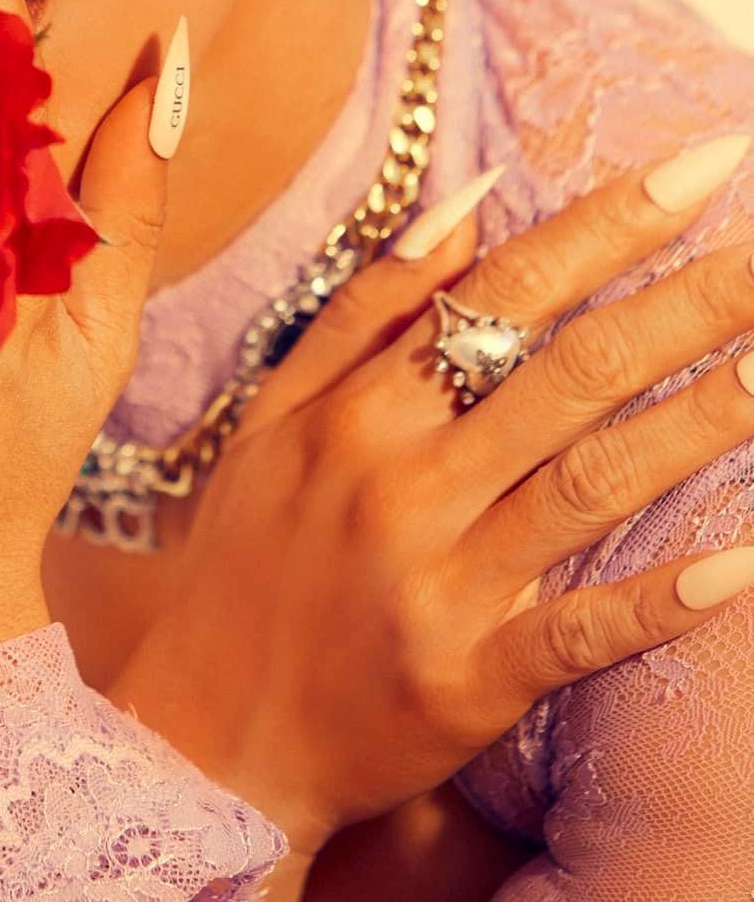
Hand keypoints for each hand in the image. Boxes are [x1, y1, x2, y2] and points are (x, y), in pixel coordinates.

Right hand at [111, 143, 753, 852]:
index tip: (703, 165)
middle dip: (689, 304)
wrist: (203, 736)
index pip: (507, 290)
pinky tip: (744, 563)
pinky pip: (580, 631)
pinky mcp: (468, 680)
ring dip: (701, 420)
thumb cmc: (241, 559)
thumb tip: (469, 200)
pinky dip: (661, 599)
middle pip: (572, 371)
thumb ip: (365, 306)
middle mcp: (404, 481)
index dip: (610, 223)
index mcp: (360, 408)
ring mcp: (439, 582)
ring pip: (593, 482)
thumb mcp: (272, 416)